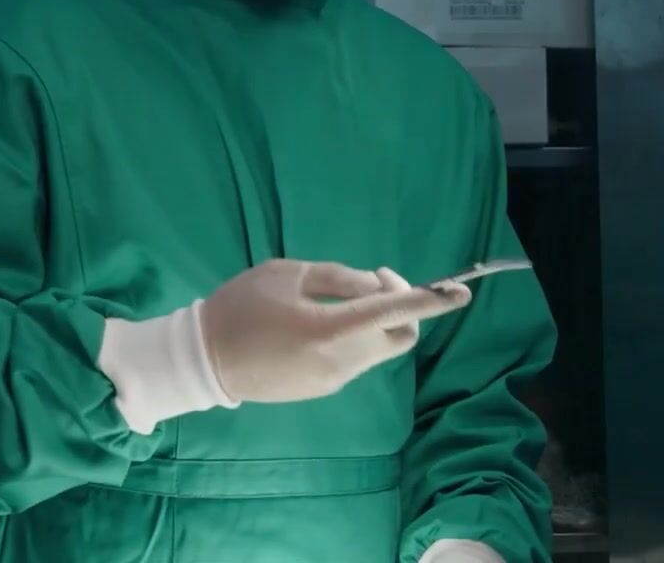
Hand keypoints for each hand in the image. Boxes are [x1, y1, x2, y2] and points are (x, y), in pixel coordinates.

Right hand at [198, 259, 471, 403]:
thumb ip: (338, 278)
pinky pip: (355, 360)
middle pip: (399, 335)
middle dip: (401, 306)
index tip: (460, 292)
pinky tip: (317, 325)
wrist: (203, 361)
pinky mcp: (323, 390)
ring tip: (337, 301)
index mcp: (330, 327)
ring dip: (375, 322)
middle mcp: (341, 360)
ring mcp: (334, 380)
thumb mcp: (285, 273)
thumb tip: (376, 287)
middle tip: (372, 281)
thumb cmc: (240, 307)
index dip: (431, 300)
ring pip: (378, 349)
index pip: (394, 311)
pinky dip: (354, 338)